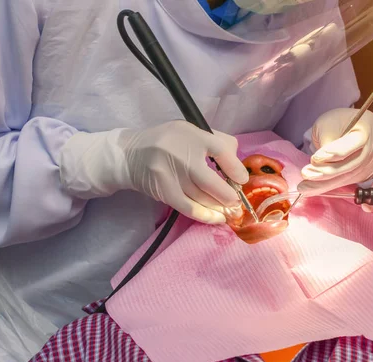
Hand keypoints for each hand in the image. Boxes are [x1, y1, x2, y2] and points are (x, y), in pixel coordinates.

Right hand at [59, 121, 247, 223]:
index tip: (241, 180)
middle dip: (228, 195)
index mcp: (193, 135)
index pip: (221, 150)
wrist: (130, 155)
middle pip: (212, 181)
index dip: (235, 168)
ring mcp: (171, 174)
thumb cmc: (169, 143)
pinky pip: (189, 207)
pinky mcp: (164, 191)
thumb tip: (237, 167)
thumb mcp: (191, 132)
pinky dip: (205, 215)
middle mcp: (182, 154)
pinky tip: (216, 219)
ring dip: (218, 207)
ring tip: (229, 212)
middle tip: (236, 202)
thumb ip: (216, 142)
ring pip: (202, 197)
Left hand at [298, 108, 372, 194]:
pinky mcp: (368, 173)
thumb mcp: (328, 123)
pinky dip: (330, 186)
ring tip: (305, 187)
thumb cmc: (338, 122)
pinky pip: (348, 182)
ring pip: (349, 177)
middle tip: (306, 174)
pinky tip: (314, 189)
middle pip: (351, 164)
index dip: (334, 152)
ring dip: (325, 184)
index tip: (315, 158)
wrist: (353, 126)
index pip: (352, 143)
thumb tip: (321, 164)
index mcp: (367, 127)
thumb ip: (327, 140)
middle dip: (326, 172)